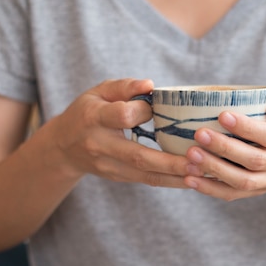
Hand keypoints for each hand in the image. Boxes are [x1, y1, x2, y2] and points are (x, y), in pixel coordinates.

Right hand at [49, 78, 190, 187]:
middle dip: (170, 161)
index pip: (122, 116)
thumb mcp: (98, 92)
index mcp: (93, 117)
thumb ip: (124, 87)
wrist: (63, 147)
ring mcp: (108, 166)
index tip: (158, 106)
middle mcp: (100, 145)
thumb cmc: (87, 111)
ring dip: (175, 176)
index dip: (143, 111)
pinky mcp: (117, 177)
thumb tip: (150, 85)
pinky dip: (170, 181)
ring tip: (203, 173)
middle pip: (137, 156)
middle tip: (199, 159)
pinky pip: (146, 181)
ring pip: (145, 175)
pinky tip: (191, 178)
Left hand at [184, 89, 265, 200]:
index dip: (248, 128)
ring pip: (244, 181)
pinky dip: (210, 188)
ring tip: (191, 156)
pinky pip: (233, 194)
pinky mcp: (257, 191)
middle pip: (256, 161)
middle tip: (199, 134)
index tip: (221, 115)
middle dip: (225, 148)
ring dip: (215, 169)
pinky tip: (190, 178)